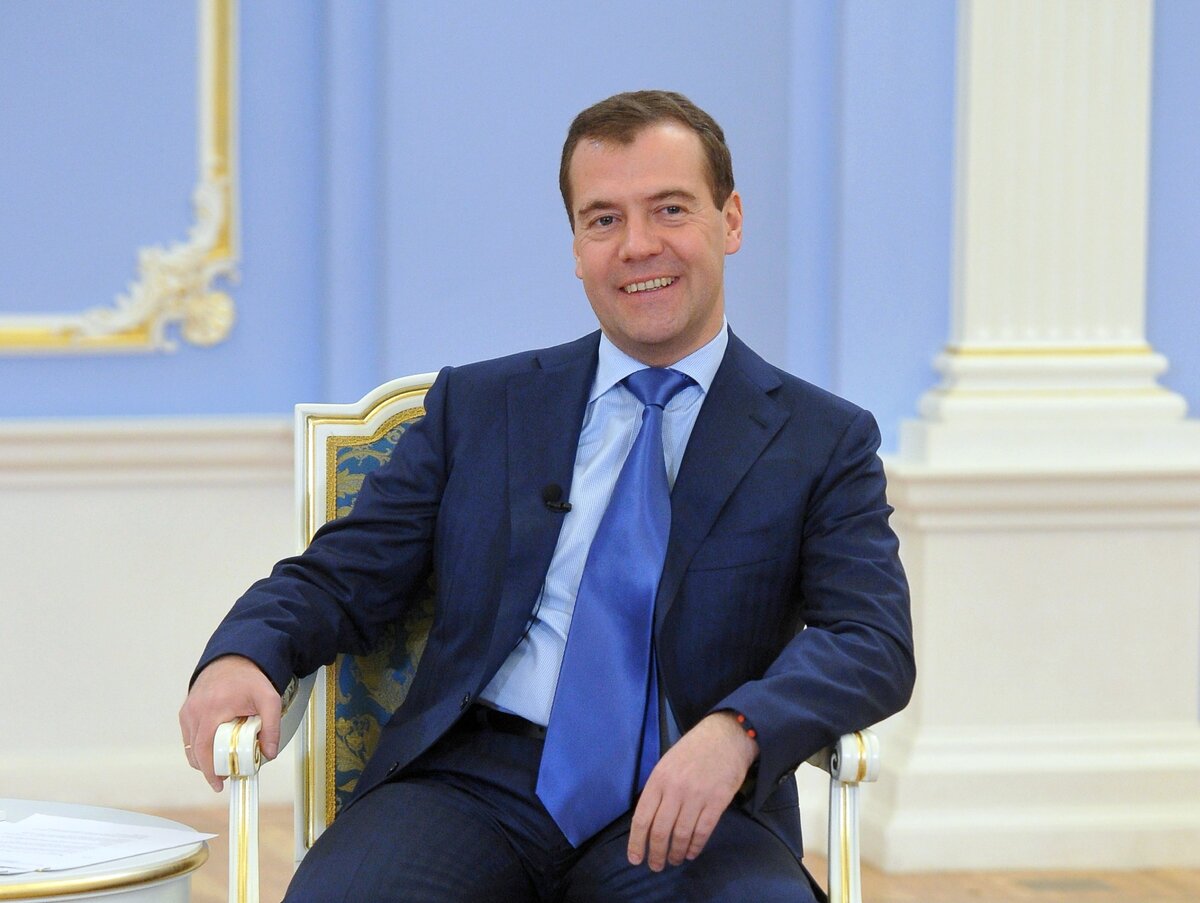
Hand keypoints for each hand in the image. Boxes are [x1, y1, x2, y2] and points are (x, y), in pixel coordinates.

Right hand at [178, 655, 281, 790]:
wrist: (234, 658)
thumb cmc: (250, 678)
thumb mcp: (269, 699)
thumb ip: (272, 727)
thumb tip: (268, 754)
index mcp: (213, 709)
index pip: (205, 748)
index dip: (210, 770)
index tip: (219, 783)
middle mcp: (196, 711)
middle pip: (195, 751)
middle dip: (208, 769)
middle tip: (224, 776)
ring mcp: (188, 711)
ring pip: (190, 746)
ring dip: (203, 759)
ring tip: (222, 763)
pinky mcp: (186, 711)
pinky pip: (189, 736)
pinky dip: (199, 747)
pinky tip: (215, 749)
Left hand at [627, 711, 758, 870]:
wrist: (726, 735)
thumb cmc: (693, 750)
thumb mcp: (667, 763)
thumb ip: (657, 789)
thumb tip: (647, 821)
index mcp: (658, 778)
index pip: (642, 818)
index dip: (636, 842)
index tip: (635, 858)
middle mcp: (675, 789)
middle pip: (660, 831)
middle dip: (656, 853)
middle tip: (655, 866)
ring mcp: (697, 795)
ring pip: (681, 834)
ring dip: (675, 853)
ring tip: (673, 860)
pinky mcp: (717, 801)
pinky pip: (703, 831)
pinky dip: (695, 846)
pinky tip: (690, 853)